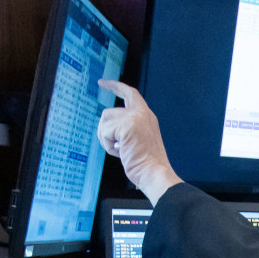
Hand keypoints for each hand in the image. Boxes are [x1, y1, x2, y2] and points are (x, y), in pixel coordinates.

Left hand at [97, 79, 182, 202]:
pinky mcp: (126, 126)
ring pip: (104, 121)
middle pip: (108, 112)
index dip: (115, 86)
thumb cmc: (148, 165)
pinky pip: (104, 132)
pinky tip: (121, 153)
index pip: (129, 93)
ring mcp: (135, 118)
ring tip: (122, 151)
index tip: (103, 83)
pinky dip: (108, 145)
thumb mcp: (138, 140)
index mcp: (147, 116)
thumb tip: (108, 128)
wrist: (155, 174)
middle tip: (115, 147)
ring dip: (107, 139)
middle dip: (105, 131)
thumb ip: (127, 129)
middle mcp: (142, 113)